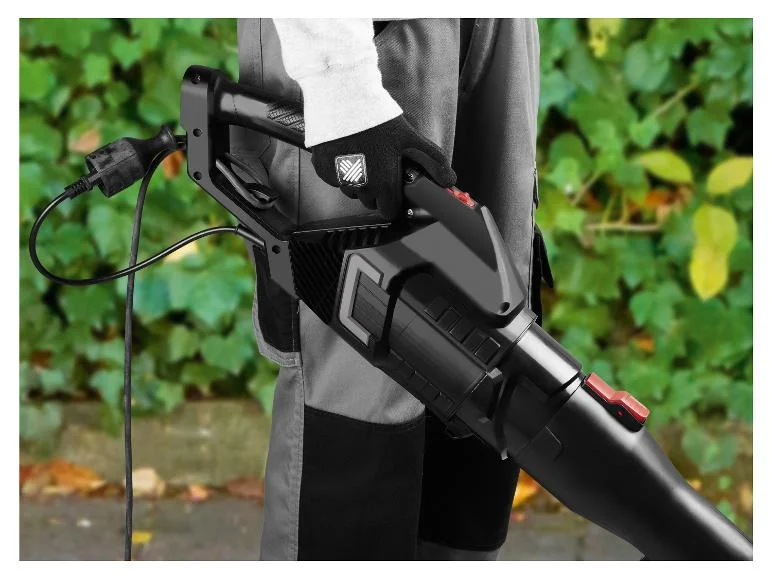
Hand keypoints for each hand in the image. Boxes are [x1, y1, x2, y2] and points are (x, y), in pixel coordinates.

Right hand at [310, 115, 455, 218]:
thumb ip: (432, 161)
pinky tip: (346, 151)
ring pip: (352, 191)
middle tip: (380, 165)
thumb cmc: (377, 117)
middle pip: (370, 202)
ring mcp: (339, 180)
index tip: (395, 189)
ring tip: (363, 154)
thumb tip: (450, 180)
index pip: (389, 211)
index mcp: (382, 183)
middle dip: (377, 190)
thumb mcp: (410, 138)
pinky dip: (340, 170)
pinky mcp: (323, 170)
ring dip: (358, 181)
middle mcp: (359, 186)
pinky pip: (335, 179)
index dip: (394, 201)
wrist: (343, 97)